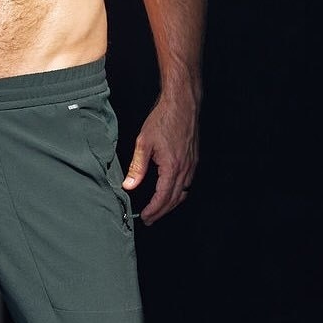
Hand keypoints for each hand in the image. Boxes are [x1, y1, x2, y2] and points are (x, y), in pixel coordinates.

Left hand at [122, 90, 199, 224]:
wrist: (182, 104)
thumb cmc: (163, 119)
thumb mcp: (144, 143)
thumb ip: (137, 167)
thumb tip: (129, 185)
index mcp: (172, 166)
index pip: (163, 197)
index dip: (153, 210)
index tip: (145, 217)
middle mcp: (185, 168)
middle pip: (174, 198)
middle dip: (161, 211)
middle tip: (149, 219)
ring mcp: (192, 164)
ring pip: (183, 192)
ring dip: (171, 203)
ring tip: (158, 210)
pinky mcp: (194, 159)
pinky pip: (188, 182)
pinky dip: (179, 192)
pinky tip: (172, 192)